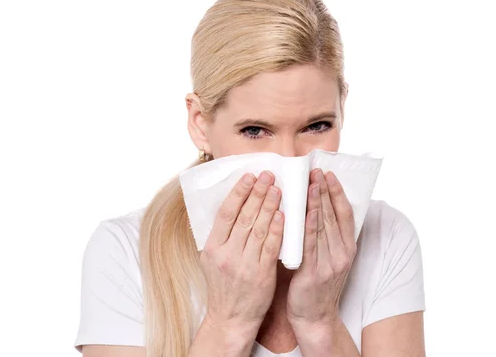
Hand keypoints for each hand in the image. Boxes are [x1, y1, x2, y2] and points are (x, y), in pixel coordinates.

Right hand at [200, 171, 283, 333]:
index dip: (238, 193)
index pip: (226, 213)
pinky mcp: (261, 275)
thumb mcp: (212, 260)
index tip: (249, 176)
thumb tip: (234, 206)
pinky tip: (283, 215)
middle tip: (268, 175)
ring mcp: (244, 265)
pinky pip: (270, 247)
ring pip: (258, 229)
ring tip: (277, 188)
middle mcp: (227, 255)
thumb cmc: (223, 287)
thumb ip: (222, 236)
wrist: (231, 319)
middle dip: (257, 193)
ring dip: (269, 206)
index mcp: (212, 248)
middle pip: (243, 217)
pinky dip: (277, 229)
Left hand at [286, 169, 356, 327]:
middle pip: (334, 216)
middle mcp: (342, 254)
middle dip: (325, 191)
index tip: (330, 174)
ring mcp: (329, 264)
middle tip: (317, 171)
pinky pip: (310, 246)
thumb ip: (325, 236)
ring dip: (317, 203)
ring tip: (311, 183)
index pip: (345, 214)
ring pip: (323, 227)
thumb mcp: (329, 259)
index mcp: (347, 248)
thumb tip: (315, 207)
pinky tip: (305, 212)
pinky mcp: (314, 274)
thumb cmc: (317, 285)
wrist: (314, 317)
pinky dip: (308, 227)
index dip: (338, 193)